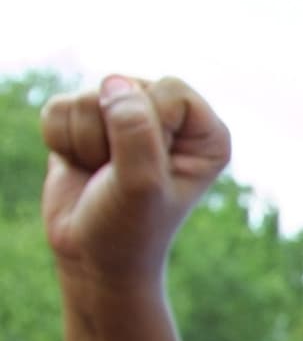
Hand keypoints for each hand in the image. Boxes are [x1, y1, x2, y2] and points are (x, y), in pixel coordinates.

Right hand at [41, 76, 231, 291]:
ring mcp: (127, 117)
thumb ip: (135, 131)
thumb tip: (115, 83)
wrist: (93, 257)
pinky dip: (61, 141)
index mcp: (205, 132)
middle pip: (125, 86)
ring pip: (88, 97)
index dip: (149, 126)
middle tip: (120, 175)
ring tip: (102, 174)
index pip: (170, 89)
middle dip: (111, 136)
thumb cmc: (129, 227)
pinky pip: (58, 108)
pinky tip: (81, 167)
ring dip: (85, 143)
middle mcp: (171, 119)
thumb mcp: (141, 184)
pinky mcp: (87, 123)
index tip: (150, 167)